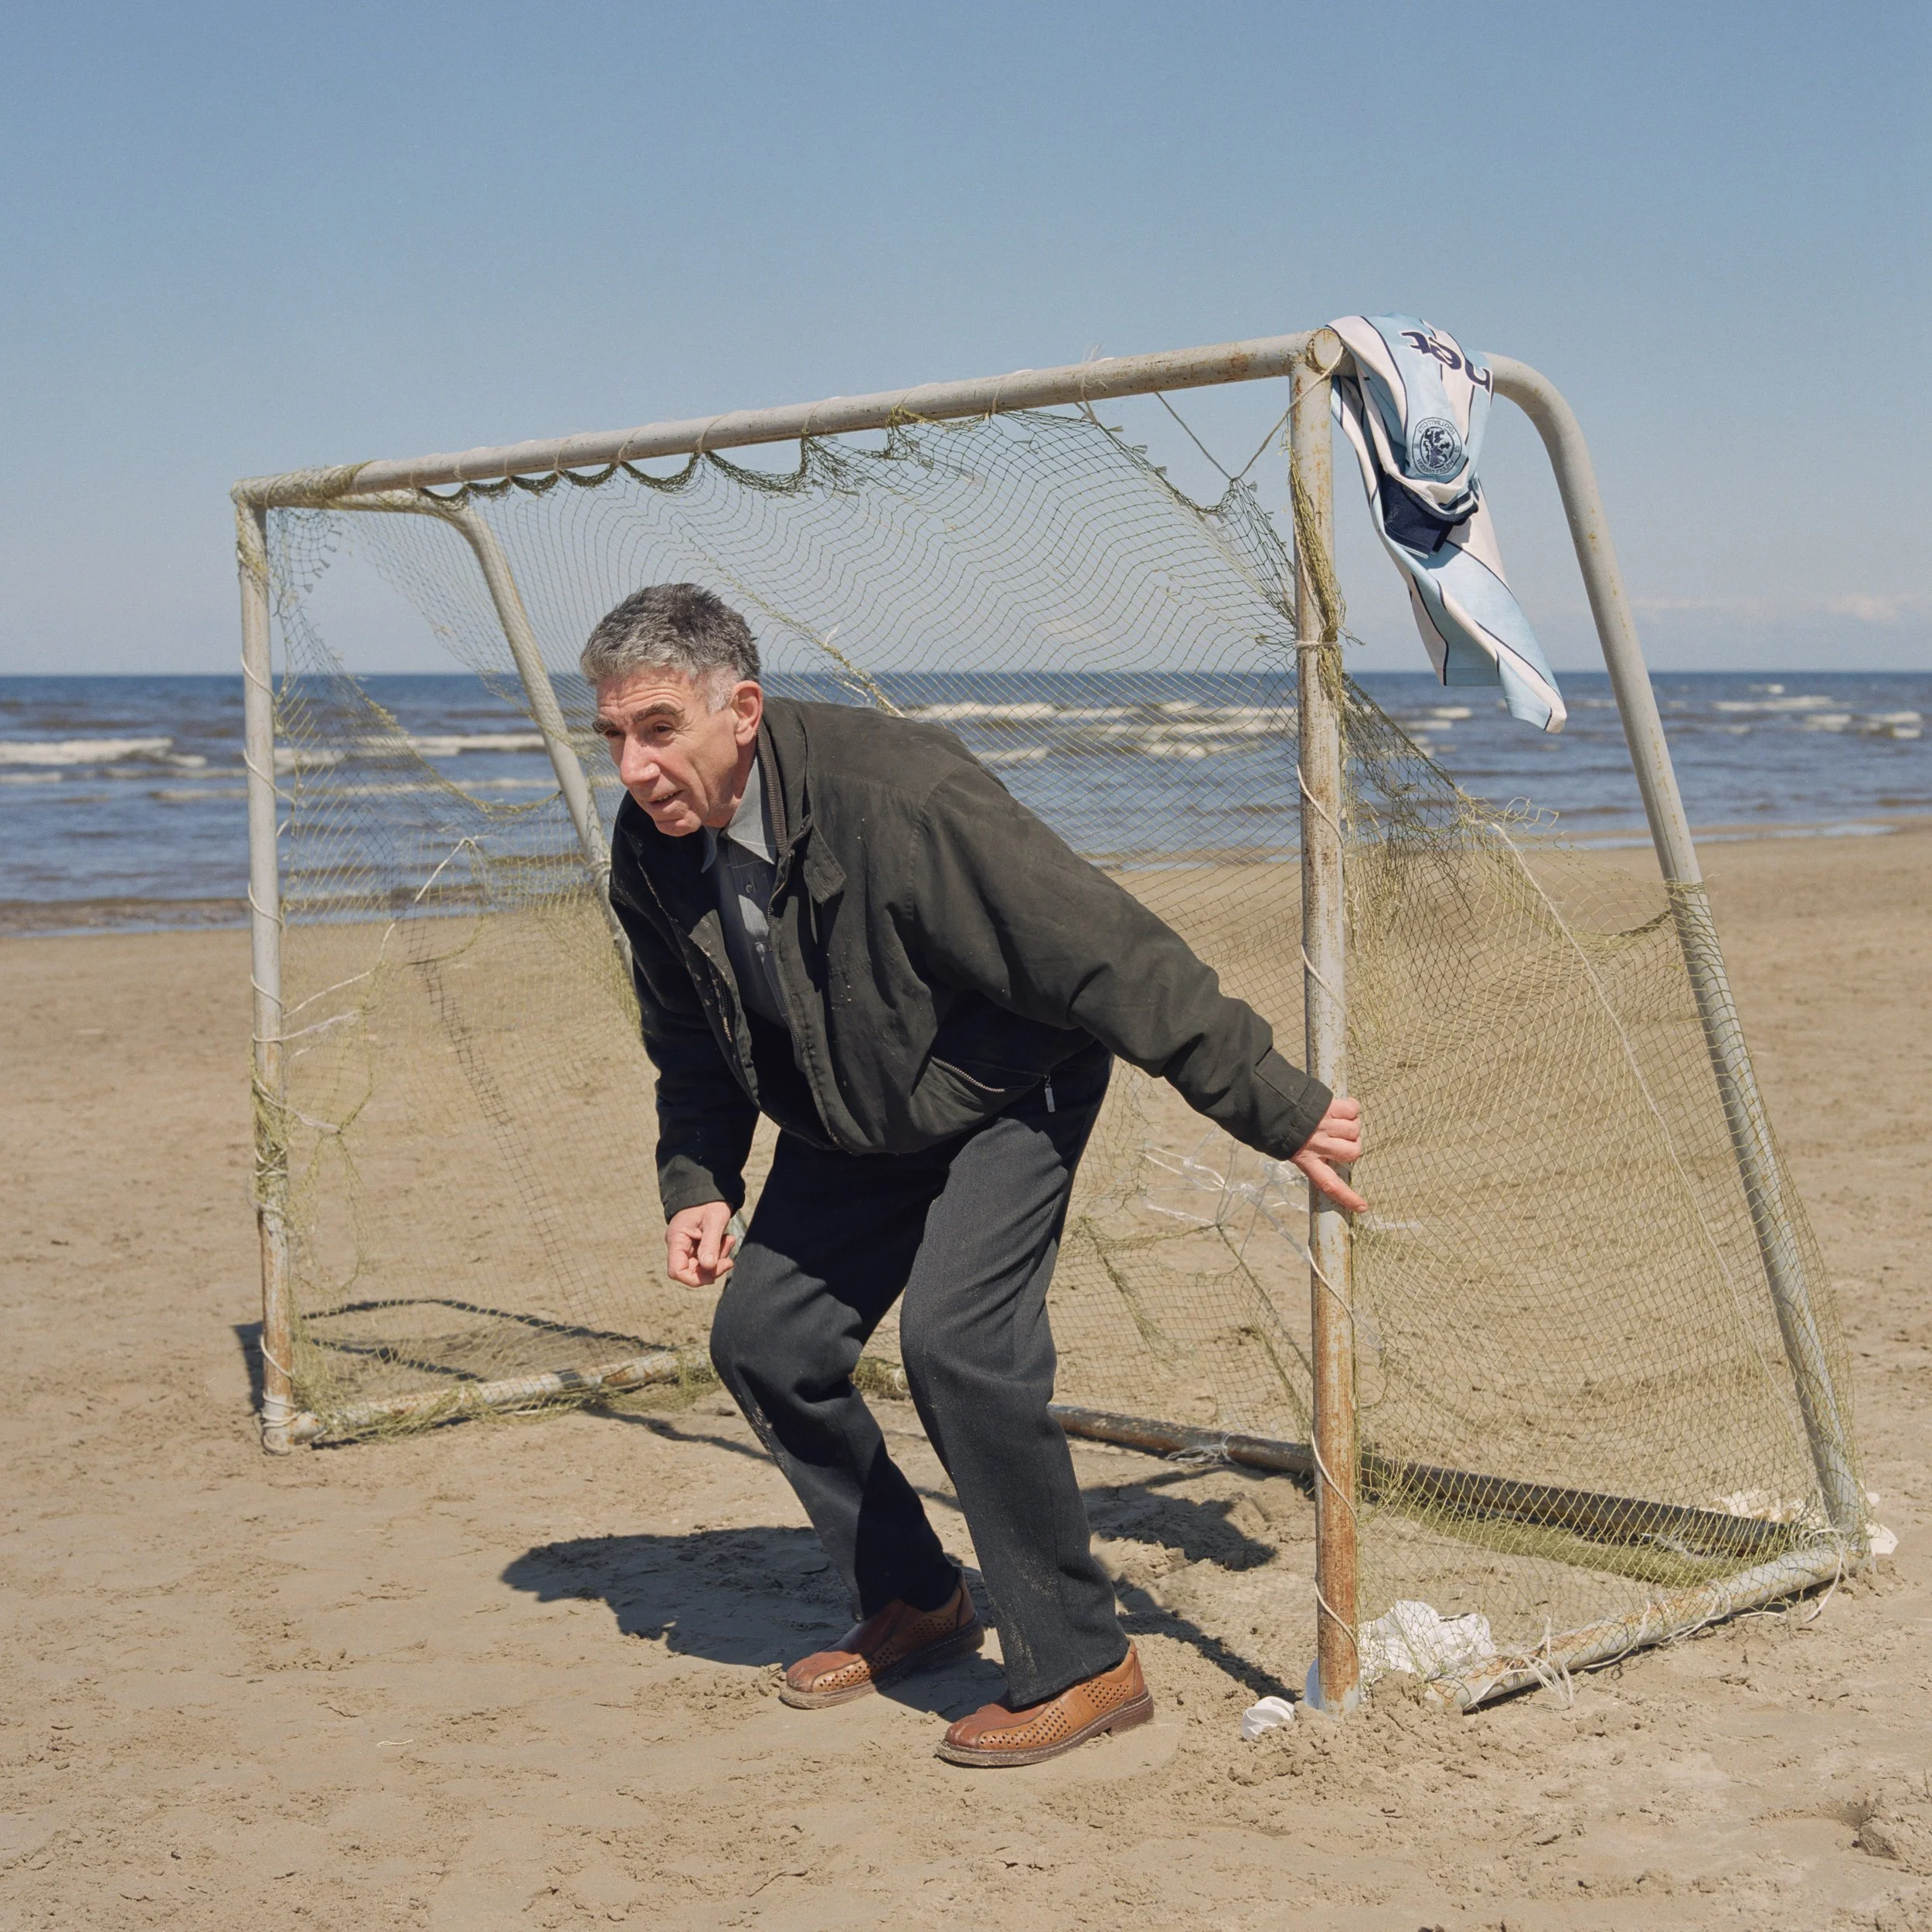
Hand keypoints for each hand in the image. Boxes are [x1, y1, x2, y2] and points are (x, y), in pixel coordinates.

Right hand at [666, 1202, 737, 1286]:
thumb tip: (708, 1267)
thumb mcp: (714, 1220)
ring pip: (701, 1265)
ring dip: (718, 1258)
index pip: (677, 1271)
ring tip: (729, 1239)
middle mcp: (678, 1245)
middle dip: (713, 1267)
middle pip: (691, 1271)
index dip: (695, 1278)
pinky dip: (719, 1252)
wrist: (712, 1187)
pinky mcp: (696, 1244)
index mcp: (676, 1239)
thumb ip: (710, 1244)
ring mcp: (687, 1245)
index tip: (715, 1270)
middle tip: (728, 1253)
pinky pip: (706, 1257)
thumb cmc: (710, 1201)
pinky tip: (726, 1239)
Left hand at [1291, 1095, 1365, 1213]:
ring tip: (1334, 1119)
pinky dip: (1350, 1107)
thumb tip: (1331, 1151)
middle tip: (1340, 1138)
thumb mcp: (1291, 1150)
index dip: (1347, 1197)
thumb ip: (1312, 1157)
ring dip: (1350, 1123)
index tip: (1361, 1207)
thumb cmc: (1280, 1128)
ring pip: (1354, 1129)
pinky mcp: (1329, 1106)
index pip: (1330, 1184)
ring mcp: (1324, 1125)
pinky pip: (1353, 1109)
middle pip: (1352, 1152)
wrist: (1268, 1103)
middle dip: (1353, 1145)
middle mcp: (1318, 1145)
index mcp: (1307, 1160)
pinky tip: (1340, 1107)